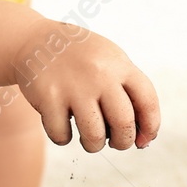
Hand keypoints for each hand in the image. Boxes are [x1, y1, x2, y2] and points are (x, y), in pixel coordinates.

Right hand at [10, 19, 159, 151]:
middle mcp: (100, 74)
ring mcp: (73, 85)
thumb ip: (128, 92)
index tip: (143, 141)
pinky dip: (63, 138)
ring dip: (93, 145)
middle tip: (113, 142)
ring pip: (94, 136)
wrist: (36, 40)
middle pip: (124, 124)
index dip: (150, 128)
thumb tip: (143, 138)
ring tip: (89, 138)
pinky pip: (62, 135)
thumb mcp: (110, 61)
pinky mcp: (48, 97)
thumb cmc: (80, 59)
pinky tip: (62, 125)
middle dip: (122, 142)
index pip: (148, 102)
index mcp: (120, 65)